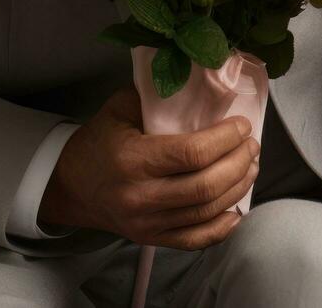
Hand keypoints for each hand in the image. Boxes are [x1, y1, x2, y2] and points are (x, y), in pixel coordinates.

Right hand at [37, 86, 259, 249]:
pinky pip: (196, 240)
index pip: (191, 153)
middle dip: (238, 163)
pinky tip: (236, 208)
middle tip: (251, 145)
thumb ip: (156, 94)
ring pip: (206, 212)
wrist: (70, 186)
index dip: (225, 139)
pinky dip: (222, 226)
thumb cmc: (99, 141)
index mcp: (132, 160)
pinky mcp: (152, 239)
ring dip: (237, 188)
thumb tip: (200, 81)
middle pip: (205, 186)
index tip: (241, 125)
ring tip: (250, 166)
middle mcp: (141, 197)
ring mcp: (147, 223)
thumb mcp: (120, 108)